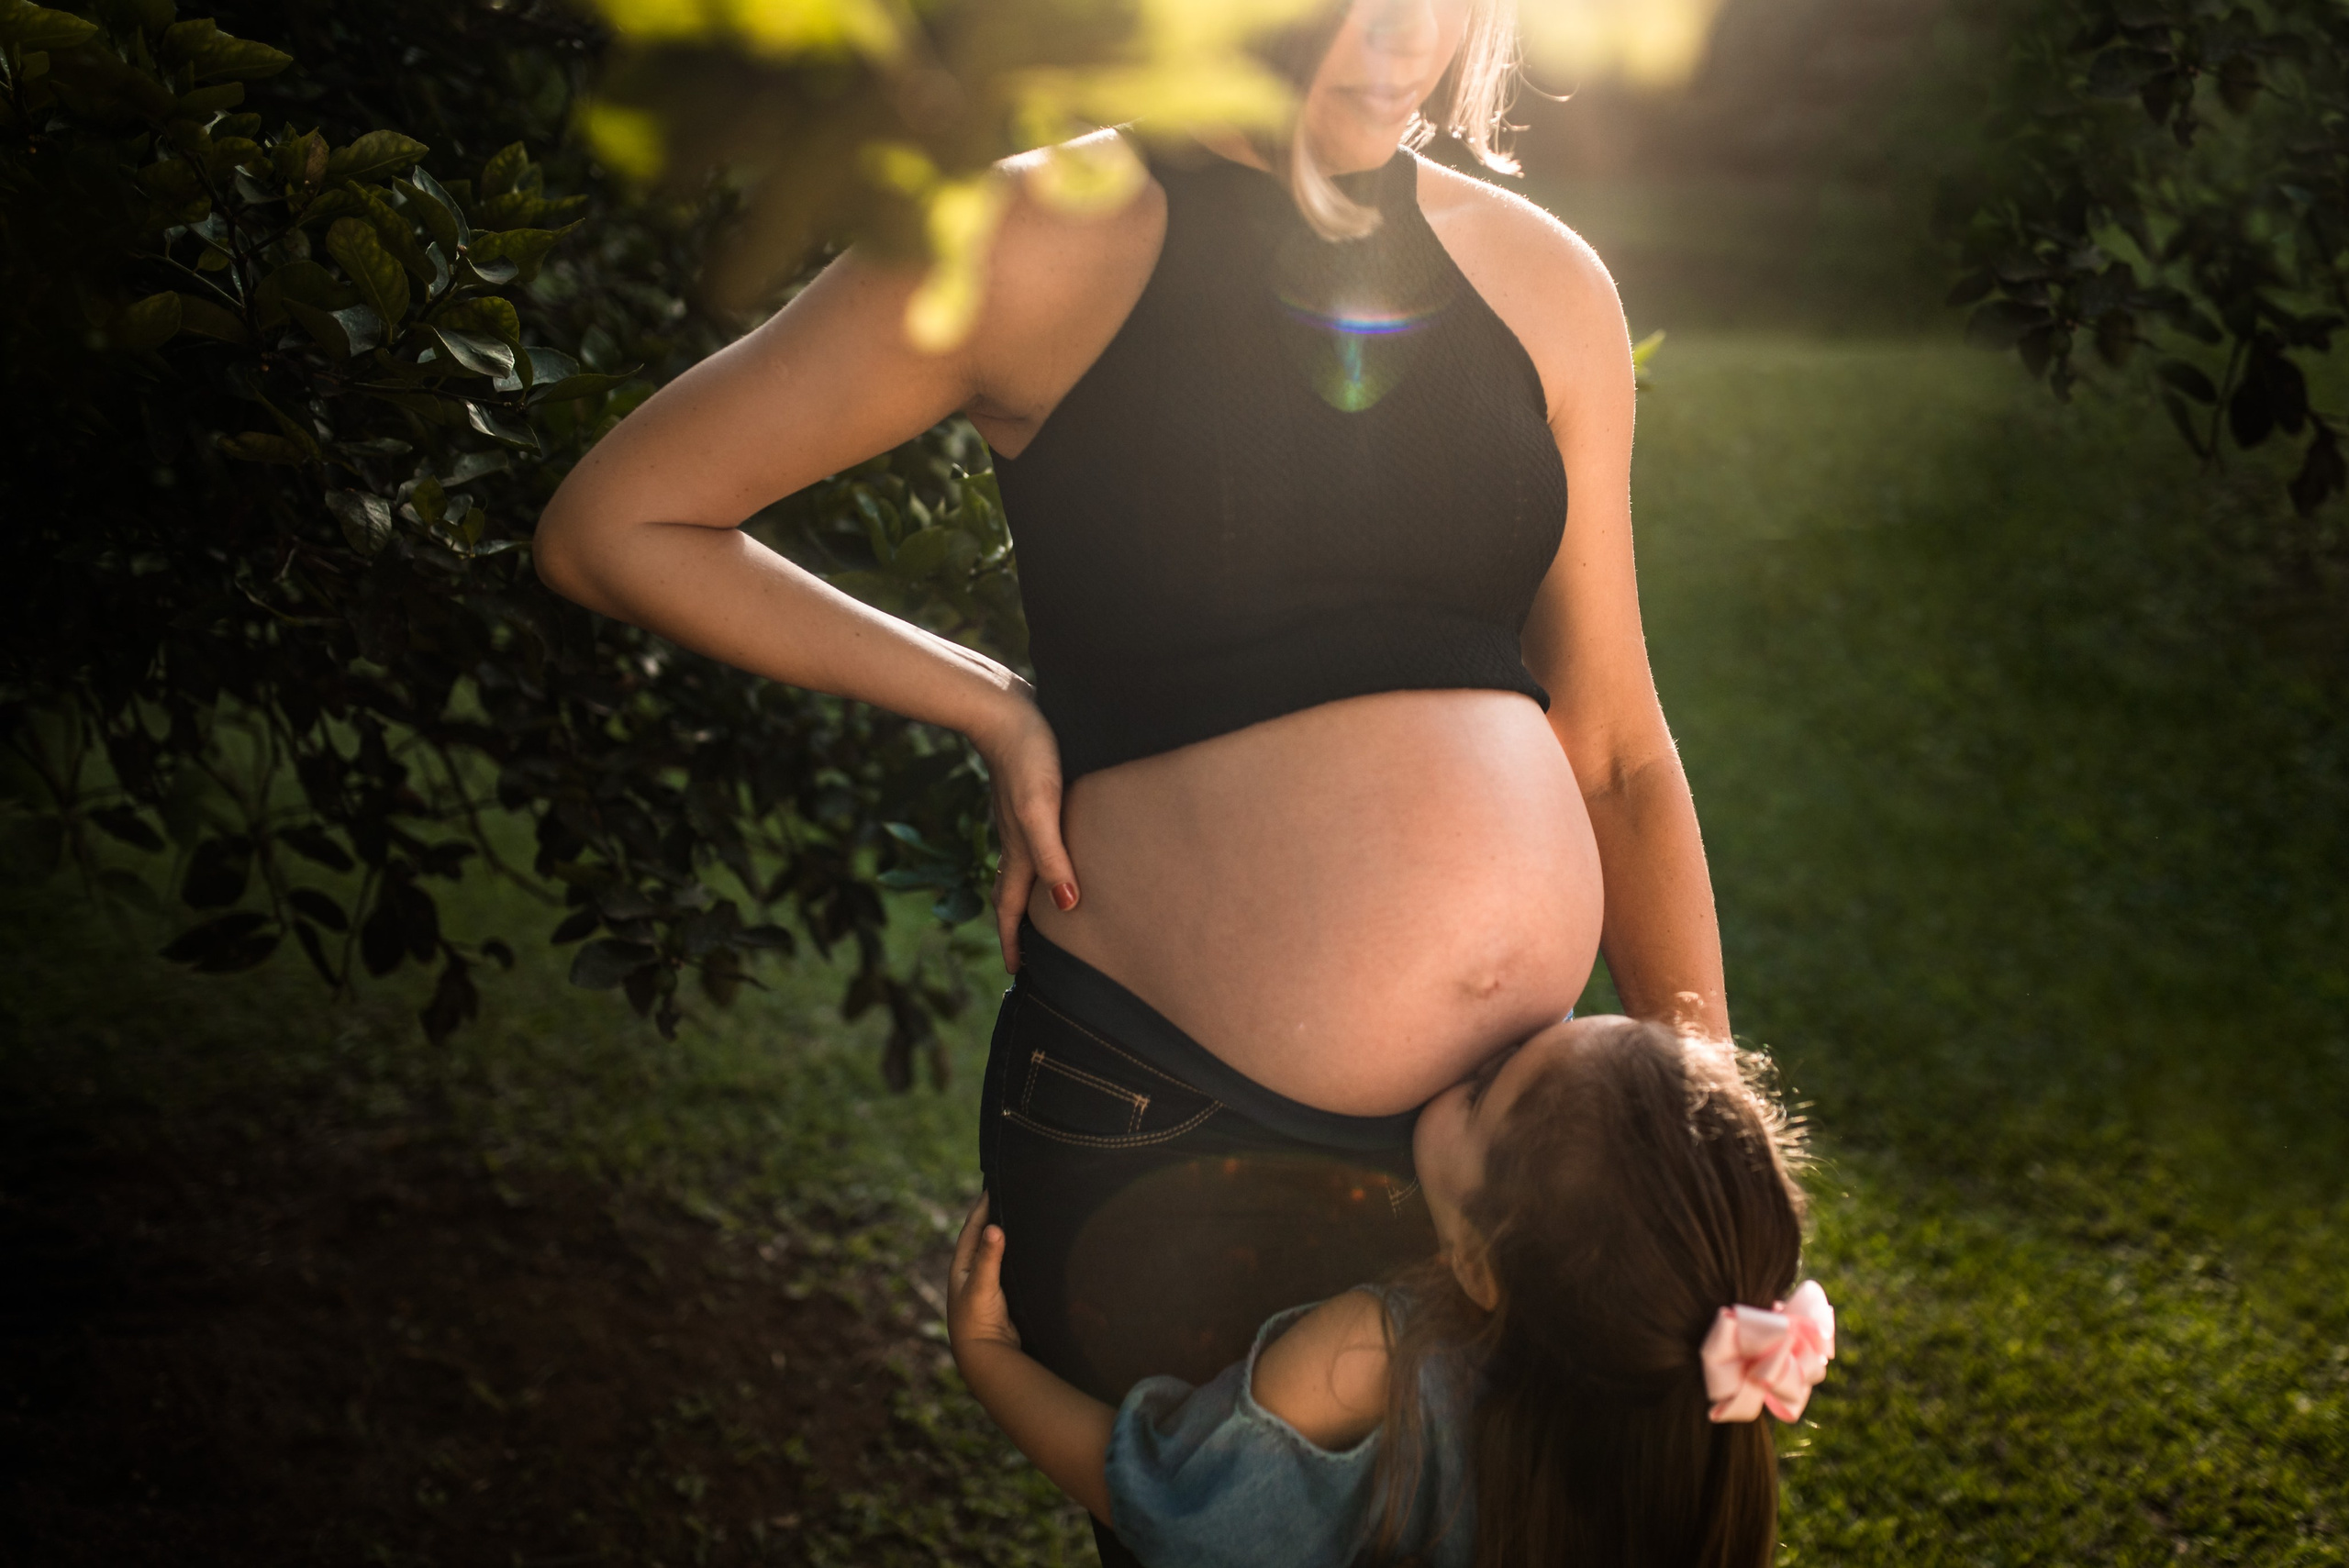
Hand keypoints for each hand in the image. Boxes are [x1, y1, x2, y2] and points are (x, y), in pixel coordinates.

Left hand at [948, 1194, 1021, 1360]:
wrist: (986, 1357)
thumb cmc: (977, 1321)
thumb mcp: (981, 1286)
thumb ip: (988, 1257)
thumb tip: (993, 1227)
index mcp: (961, 1266)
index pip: (971, 1228)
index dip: (982, 1207)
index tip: (992, 1185)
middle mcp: (972, 1272)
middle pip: (983, 1237)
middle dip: (993, 1217)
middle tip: (1009, 1194)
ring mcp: (987, 1284)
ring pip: (996, 1253)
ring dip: (1006, 1237)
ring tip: (1021, 1215)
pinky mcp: (1002, 1296)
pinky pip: (1009, 1268)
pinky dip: (1015, 1255)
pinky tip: (1028, 1250)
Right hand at [970, 692, 1077, 971]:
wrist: (1003, 710)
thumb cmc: (1027, 758)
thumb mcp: (1040, 810)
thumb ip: (1052, 857)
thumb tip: (1068, 907)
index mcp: (1017, 849)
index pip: (1011, 908)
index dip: (1013, 942)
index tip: (1016, 973)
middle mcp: (1014, 839)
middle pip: (1013, 892)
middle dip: (1016, 926)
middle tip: (1028, 953)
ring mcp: (1017, 818)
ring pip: (1021, 867)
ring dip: (1027, 894)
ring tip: (1040, 912)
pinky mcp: (1025, 796)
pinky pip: (1029, 842)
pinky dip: (1036, 860)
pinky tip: (1049, 849)